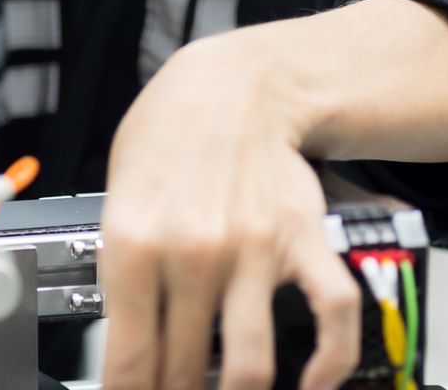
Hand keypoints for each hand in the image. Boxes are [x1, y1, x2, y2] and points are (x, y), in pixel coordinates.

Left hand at [99, 33, 360, 389]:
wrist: (232, 87)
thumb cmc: (169, 138)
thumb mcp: (116, 198)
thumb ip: (119, 272)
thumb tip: (123, 342)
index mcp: (133, 244)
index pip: (129, 362)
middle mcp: (193, 252)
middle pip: (182, 372)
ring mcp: (252, 250)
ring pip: (249, 365)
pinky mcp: (302, 240)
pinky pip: (331, 314)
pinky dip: (330, 360)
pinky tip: (315, 383)